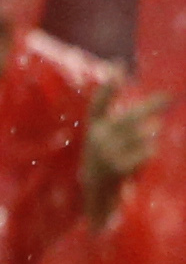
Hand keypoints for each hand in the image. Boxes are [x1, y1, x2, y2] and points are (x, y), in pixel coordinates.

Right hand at [83, 84, 165, 220]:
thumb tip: (149, 116)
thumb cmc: (106, 165)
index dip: (107, 86)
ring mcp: (106, 152)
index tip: (117, 66)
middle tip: (169, 96)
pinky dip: (148, 151)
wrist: (96, 196)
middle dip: (150, 105)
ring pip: (138, 135)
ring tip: (156, 129)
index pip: (98, 103)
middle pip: (128, 117)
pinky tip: (151, 149)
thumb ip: (119, 127)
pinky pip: (142, 153)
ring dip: (150, 132)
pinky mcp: (116, 167)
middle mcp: (97, 138)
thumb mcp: (105, 142)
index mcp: (93, 128)